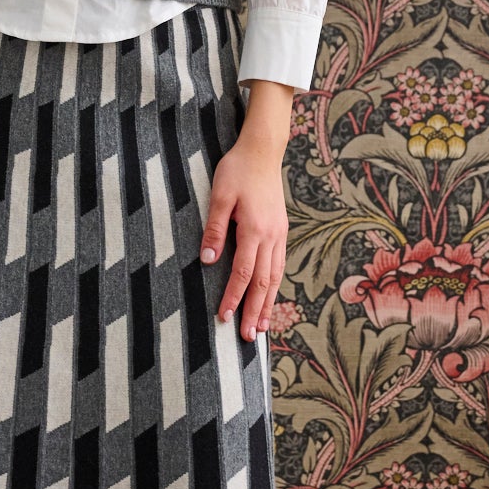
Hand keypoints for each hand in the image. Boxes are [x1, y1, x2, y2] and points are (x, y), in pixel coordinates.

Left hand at [199, 80, 293, 341]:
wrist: (263, 150)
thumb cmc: (237, 170)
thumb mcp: (219, 196)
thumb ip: (214, 229)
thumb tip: (207, 260)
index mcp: (254, 230)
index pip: (242, 273)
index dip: (234, 297)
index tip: (225, 317)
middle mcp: (270, 236)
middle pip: (263, 282)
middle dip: (256, 311)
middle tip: (249, 337)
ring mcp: (279, 234)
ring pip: (275, 277)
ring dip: (269, 303)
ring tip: (264, 327)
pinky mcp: (281, 230)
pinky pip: (280, 265)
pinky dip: (276, 285)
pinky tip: (271, 296)